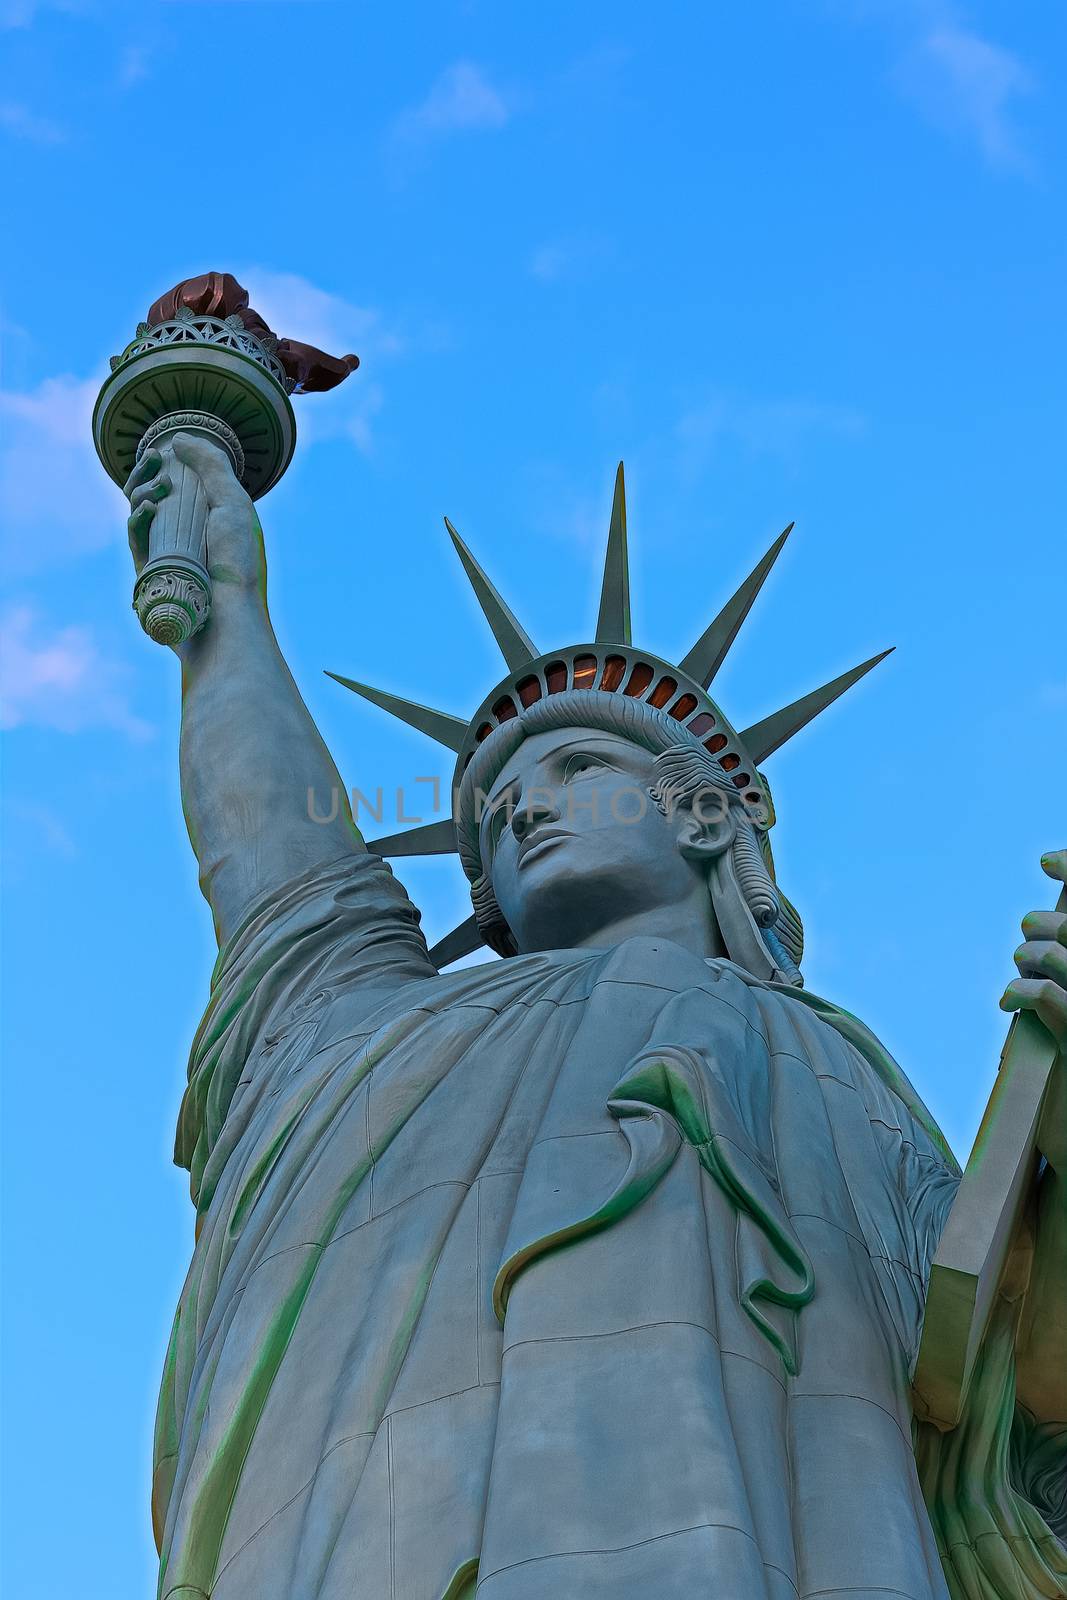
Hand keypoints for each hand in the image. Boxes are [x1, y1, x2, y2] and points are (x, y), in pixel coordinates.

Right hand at [124, 432, 266, 596]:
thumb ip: (211, 466)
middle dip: (146, 473)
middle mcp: (183, 536)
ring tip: (160, 488)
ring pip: (138, 513)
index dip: (165, 466)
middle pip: (150, 495)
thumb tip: (178, 439)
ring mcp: (164, 553)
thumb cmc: (236, 562)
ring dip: (141, 490)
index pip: (177, 486)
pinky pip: (135, 538)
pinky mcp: (147, 571)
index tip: (163, 452)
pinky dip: (137, 518)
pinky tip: (148, 508)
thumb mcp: (232, 503)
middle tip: (155, 460)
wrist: (227, 613)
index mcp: (204, 520)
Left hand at [1001, 850, 1066, 1171]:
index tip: (1048, 858)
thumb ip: (1064, 974)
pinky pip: (1049, 997)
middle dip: (1041, 925)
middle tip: (1025, 941)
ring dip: (1027, 956)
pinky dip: (1021, 991)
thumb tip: (1041, 934)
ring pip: (1061, 955)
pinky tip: (1010, 1003)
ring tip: (1018, 972)